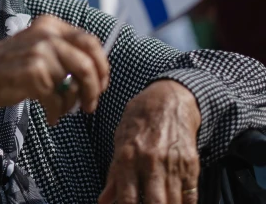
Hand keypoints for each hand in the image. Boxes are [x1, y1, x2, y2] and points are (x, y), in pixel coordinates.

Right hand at [0, 15, 109, 124]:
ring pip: (74, 85)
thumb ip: (62, 52)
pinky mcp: (34, 74)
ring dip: (72, 104)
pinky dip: (57, 112)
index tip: (101, 83)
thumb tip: (97, 71)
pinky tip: (51, 116)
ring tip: (62, 110)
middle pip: (88, 63)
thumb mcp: (35, 46)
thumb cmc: (5, 66)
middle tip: (90, 103)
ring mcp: (40, 53)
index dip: (101, 65)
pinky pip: (58, 100)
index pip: (90, 42)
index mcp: (50, 25)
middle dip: (95, 87)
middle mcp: (47, 35)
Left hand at [99, 80, 201, 203]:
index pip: (127, 197)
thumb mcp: (120, 142)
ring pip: (173, 202)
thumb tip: (104, 201)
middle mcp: (150, 162)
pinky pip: (191, 196)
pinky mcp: (191, 164)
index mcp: (128, 157)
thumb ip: (114, 175)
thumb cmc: (139, 121)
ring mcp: (172, 164)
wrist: (168, 100)